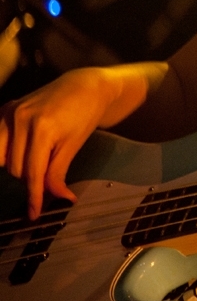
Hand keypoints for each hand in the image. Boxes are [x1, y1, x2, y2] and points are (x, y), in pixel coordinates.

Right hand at [0, 68, 116, 218]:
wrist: (85, 86)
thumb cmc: (85, 114)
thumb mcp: (74, 145)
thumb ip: (59, 173)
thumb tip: (60, 199)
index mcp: (42, 129)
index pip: (33, 173)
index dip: (34, 196)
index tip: (34, 214)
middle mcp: (20, 119)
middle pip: (16, 169)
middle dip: (31, 179)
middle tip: (48, 178)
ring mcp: (10, 112)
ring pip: (2, 158)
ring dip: (18, 166)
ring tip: (38, 162)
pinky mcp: (6, 109)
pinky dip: (6, 152)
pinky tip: (22, 152)